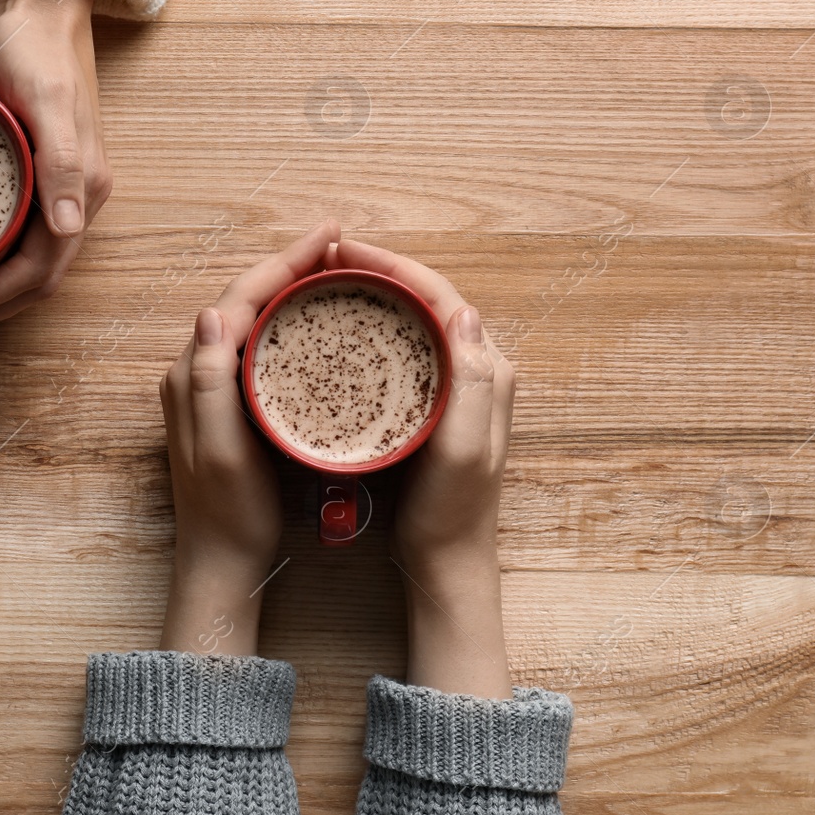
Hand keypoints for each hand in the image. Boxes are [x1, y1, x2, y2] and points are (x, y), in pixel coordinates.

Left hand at [0, 0, 111, 353]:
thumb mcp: (48, 101)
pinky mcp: (37, 169)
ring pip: (26, 261)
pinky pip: (15, 233)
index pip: (40, 271)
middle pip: (35, 277)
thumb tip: (68, 230)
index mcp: (82, 188)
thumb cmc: (39, 44)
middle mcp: (74, 195)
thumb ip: (60, 166)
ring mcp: (57, 184)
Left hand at [157, 220, 340, 655]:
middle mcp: (195, 371)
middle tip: (336, 241)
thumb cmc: (227, 514)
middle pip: (245, 298)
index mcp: (192, 374)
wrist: (219, 563)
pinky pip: (258, 344)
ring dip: (287, 287)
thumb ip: (210, 382)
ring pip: (252, 318)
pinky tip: (314, 320)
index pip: (238, 297)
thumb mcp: (221, 450)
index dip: (283, 261)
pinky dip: (286, 321)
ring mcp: (210, 387)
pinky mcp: (227, 403)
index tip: (327, 235)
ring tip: (330, 267)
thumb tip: (212, 312)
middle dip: (288, 264)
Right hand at [330, 239, 513, 696]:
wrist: (447, 564)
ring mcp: (453, 386)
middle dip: (378, 269)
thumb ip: (473, 384)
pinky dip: (370, 328)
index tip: (345, 251)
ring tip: (326, 282)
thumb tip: (464, 312)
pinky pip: (400, 348)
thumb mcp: (463, 451)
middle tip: (326, 259)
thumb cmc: (451, 513)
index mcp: (488, 370)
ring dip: (373, 294)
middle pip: (425, 298)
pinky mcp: (430, 403)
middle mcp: (477, 369)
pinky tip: (338, 331)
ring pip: (411, 320)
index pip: (441, 295)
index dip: (393, 265)